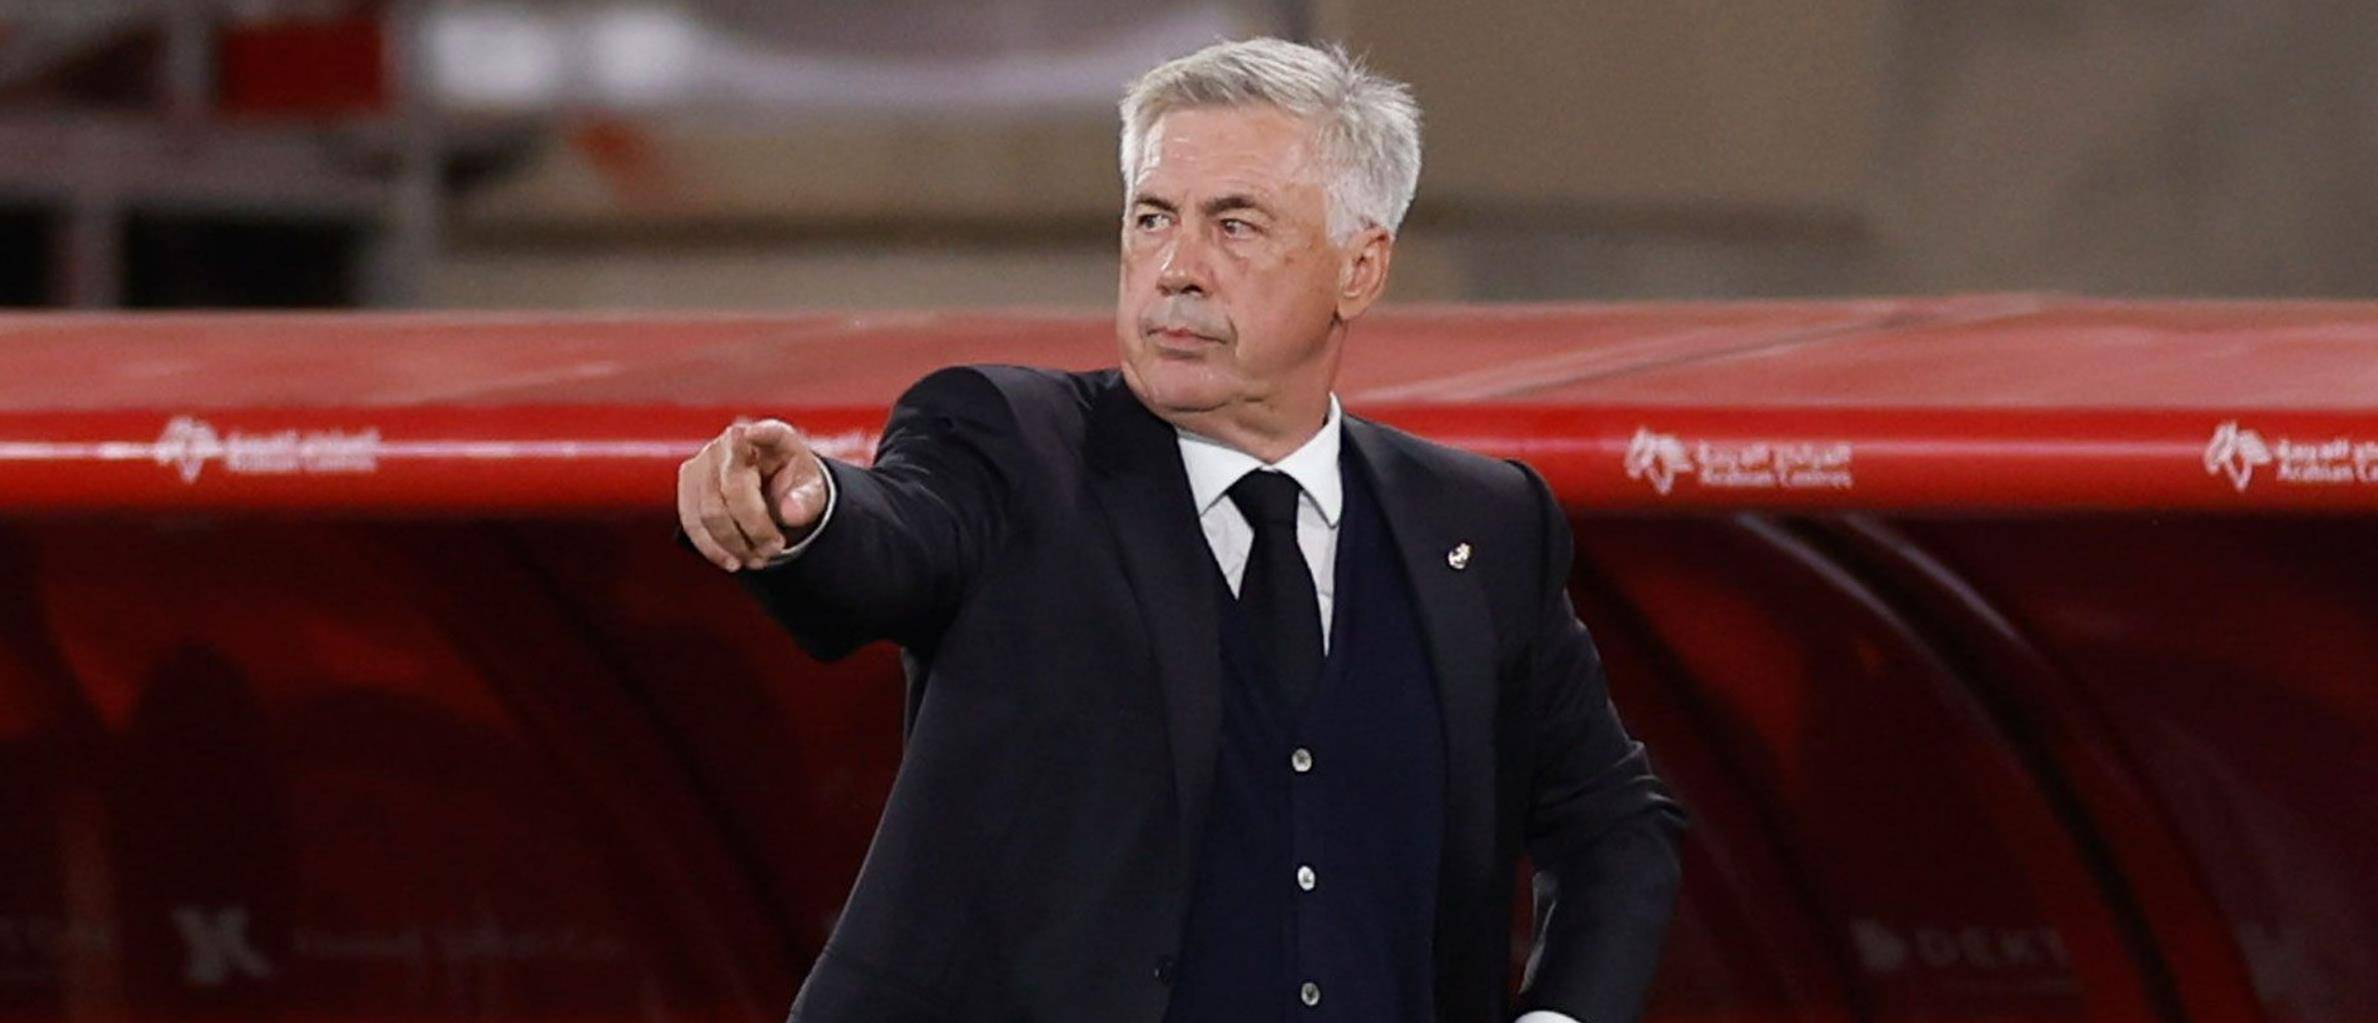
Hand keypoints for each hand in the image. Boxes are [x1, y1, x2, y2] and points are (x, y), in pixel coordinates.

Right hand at [676, 417, 829, 570]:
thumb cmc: (794, 485)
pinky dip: (711, 546)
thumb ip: (806, 501)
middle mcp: (734, 440)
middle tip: (773, 549)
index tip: (754, 433)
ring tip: (755, 560)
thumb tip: (790, 513)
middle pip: (734, 489)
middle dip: (754, 528)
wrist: (772, 489)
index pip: (771, 433)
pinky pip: (691, 519)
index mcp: (774, 438)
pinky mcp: (690, 479)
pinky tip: (730, 559)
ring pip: (709, 509)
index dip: (762, 433)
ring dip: (732, 543)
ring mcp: (707, 458)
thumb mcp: (811, 493)